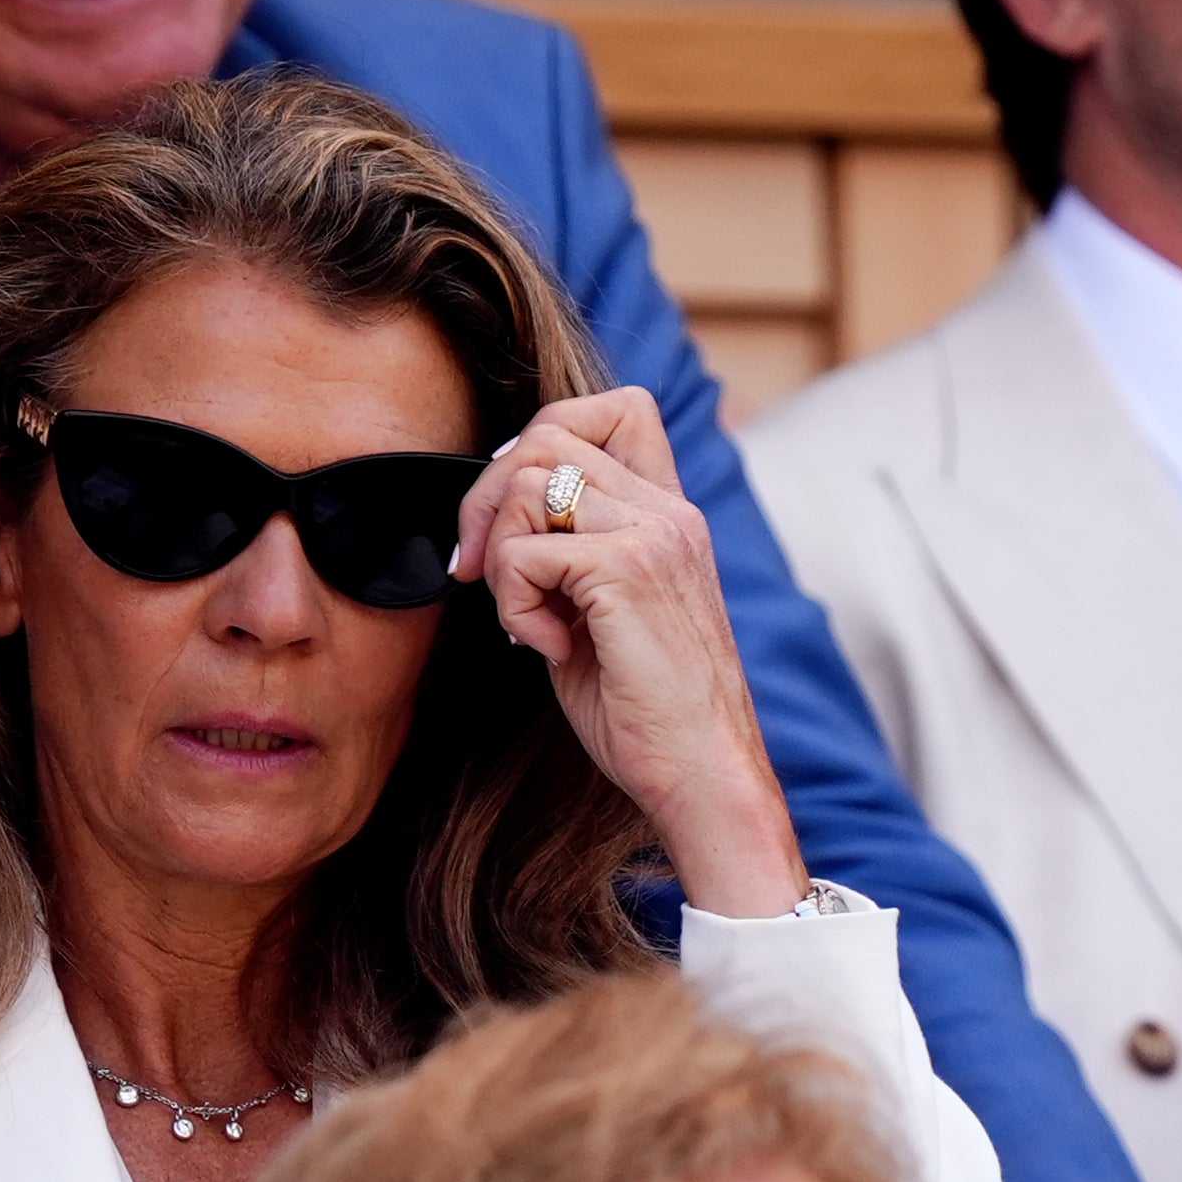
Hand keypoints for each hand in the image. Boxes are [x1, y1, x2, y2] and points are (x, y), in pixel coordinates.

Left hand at [453, 386, 806, 918]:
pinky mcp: (628, 573)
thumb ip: (568, 551)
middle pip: (547, 433)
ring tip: (533, 621)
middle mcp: (669, 510)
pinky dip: (515, 607)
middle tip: (481, 574)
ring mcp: (654, 535)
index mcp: (669, 512)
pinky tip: (549, 648)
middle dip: (486, 500)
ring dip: (502, 558)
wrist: (700, 773)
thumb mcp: (599, 610)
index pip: (613, 407)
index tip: (512, 517)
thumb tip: (493, 516)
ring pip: (527, 485)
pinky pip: (525, 554)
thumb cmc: (642, 708)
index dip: (543, 438)